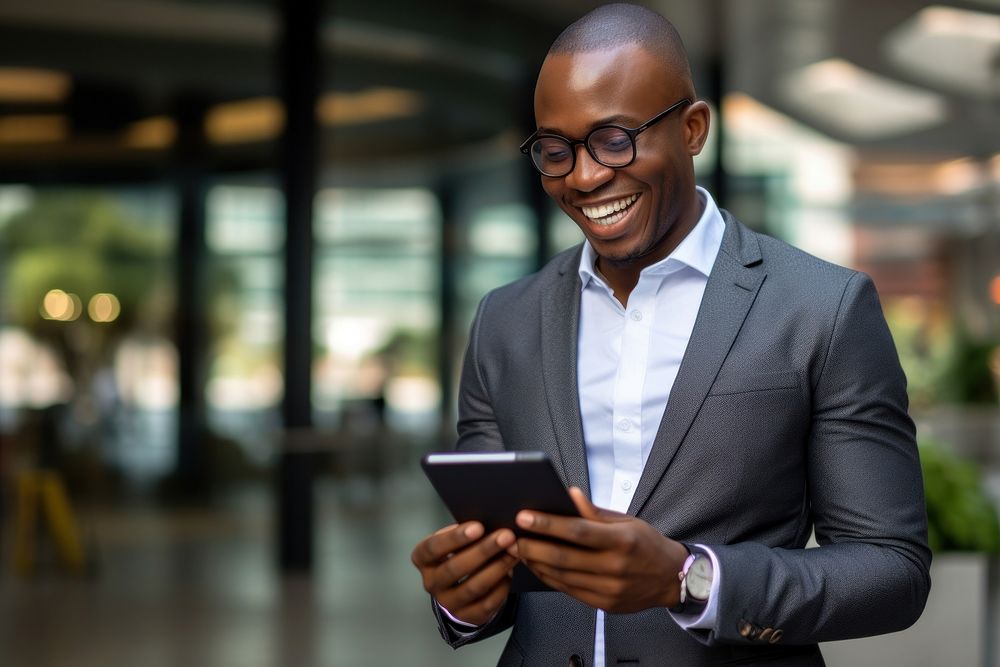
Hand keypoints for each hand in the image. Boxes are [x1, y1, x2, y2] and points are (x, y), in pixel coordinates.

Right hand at [411, 522, 517, 625]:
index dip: (454, 537)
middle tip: (505, 536)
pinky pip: (487, 603)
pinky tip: (511, 572)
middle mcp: (431, 583)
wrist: (459, 587)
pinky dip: (501, 586)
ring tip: (514, 552)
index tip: (478, 526)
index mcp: (423, 560)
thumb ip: (465, 533)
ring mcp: (448, 602)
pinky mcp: (467, 616)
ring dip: (497, 567)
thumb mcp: (454, 542)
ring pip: (473, 587)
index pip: (433, 548)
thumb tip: (490, 522)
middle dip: (483, 550)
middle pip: (455, 568)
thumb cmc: (459, 554)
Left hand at [512, 487, 688, 612]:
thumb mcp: (627, 521)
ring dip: (536, 563)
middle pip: (564, 557)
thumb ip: (595, 511)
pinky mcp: (604, 604)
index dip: (547, 524)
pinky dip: (549, 578)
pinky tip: (538, 566)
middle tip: (512, 537)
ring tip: (519, 550)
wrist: (672, 578)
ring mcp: (609, 589)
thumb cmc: (647, 544)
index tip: (524, 517)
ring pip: (562, 577)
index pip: (578, 531)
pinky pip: (569, 591)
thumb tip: (570, 495)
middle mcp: (615, 567)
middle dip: (532, 547)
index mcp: (622, 540)